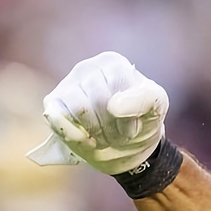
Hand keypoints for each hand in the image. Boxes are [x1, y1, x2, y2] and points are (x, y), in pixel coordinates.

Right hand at [28, 51, 169, 175]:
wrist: (125, 147)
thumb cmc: (141, 119)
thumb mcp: (157, 105)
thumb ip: (144, 99)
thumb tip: (113, 105)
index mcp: (112, 63)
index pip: (118, 84)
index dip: (128, 114)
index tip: (134, 125)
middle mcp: (86, 68)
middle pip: (98, 99)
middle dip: (111, 126)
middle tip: (118, 133)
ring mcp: (67, 85)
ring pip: (78, 109)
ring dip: (95, 132)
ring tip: (104, 135)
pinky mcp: (52, 104)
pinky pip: (56, 117)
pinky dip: (73, 134)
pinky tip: (85, 139)